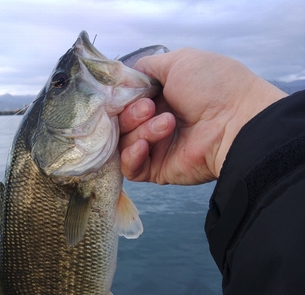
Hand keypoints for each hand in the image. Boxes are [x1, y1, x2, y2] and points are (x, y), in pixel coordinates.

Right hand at [119, 49, 286, 184]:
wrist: (235, 122)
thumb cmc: (212, 87)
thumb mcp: (179, 62)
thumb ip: (147, 67)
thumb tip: (124, 79)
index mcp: (161, 97)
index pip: (125, 101)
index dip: (121, 97)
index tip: (125, 92)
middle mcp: (156, 122)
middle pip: (121, 122)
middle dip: (131, 114)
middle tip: (150, 108)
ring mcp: (157, 147)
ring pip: (124, 143)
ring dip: (140, 130)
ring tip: (167, 123)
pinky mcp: (157, 170)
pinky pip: (130, 168)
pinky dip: (132, 156)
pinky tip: (144, 145)